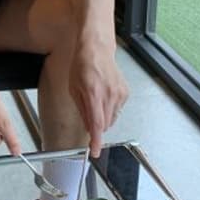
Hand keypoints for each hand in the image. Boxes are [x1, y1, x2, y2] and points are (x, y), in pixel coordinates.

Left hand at [68, 39, 128, 157]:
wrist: (97, 48)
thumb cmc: (82, 64)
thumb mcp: (73, 87)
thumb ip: (82, 109)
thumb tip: (88, 127)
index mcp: (93, 93)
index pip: (96, 124)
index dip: (96, 141)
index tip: (95, 152)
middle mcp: (109, 95)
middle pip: (104, 124)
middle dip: (96, 125)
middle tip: (89, 112)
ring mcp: (119, 94)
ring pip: (112, 119)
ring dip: (103, 116)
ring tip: (96, 98)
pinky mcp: (125, 92)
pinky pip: (118, 110)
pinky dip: (110, 108)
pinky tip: (104, 94)